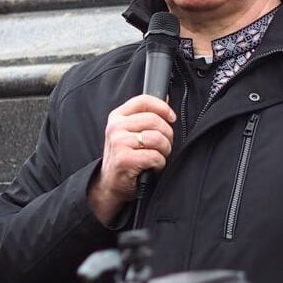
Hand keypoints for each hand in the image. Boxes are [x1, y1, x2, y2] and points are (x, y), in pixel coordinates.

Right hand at [91, 94, 176, 222]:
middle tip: (165, 145)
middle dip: (167, 134)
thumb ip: (146, 116)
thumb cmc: (125, 157)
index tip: (171, 118)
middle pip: (154, 120)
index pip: (143, 100)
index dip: (163, 107)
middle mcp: (115, 127)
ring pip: (156, 138)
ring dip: (164, 150)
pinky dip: (159, 163)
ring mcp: (118, 143)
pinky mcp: (124, 159)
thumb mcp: (130, 132)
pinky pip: (154, 156)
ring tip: (158, 156)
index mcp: (117, 116)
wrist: (110, 184)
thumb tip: (166, 98)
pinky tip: (152, 166)